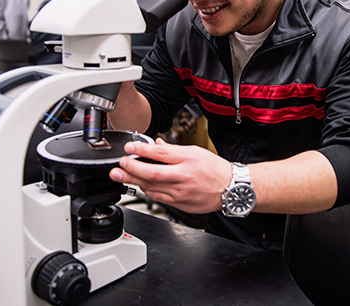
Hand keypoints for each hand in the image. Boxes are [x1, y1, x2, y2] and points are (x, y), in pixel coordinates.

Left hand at [110, 138, 231, 213]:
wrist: (230, 188)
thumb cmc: (214, 169)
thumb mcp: (195, 152)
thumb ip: (172, 150)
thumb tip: (155, 145)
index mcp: (187, 160)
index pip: (160, 154)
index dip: (141, 150)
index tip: (129, 147)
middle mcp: (183, 176)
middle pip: (152, 174)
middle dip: (132, 169)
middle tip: (119, 165)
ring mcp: (181, 192)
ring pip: (152, 188)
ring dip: (134, 182)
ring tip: (121, 176)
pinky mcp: (180, 204)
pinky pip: (159, 198)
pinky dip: (147, 191)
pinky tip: (139, 185)